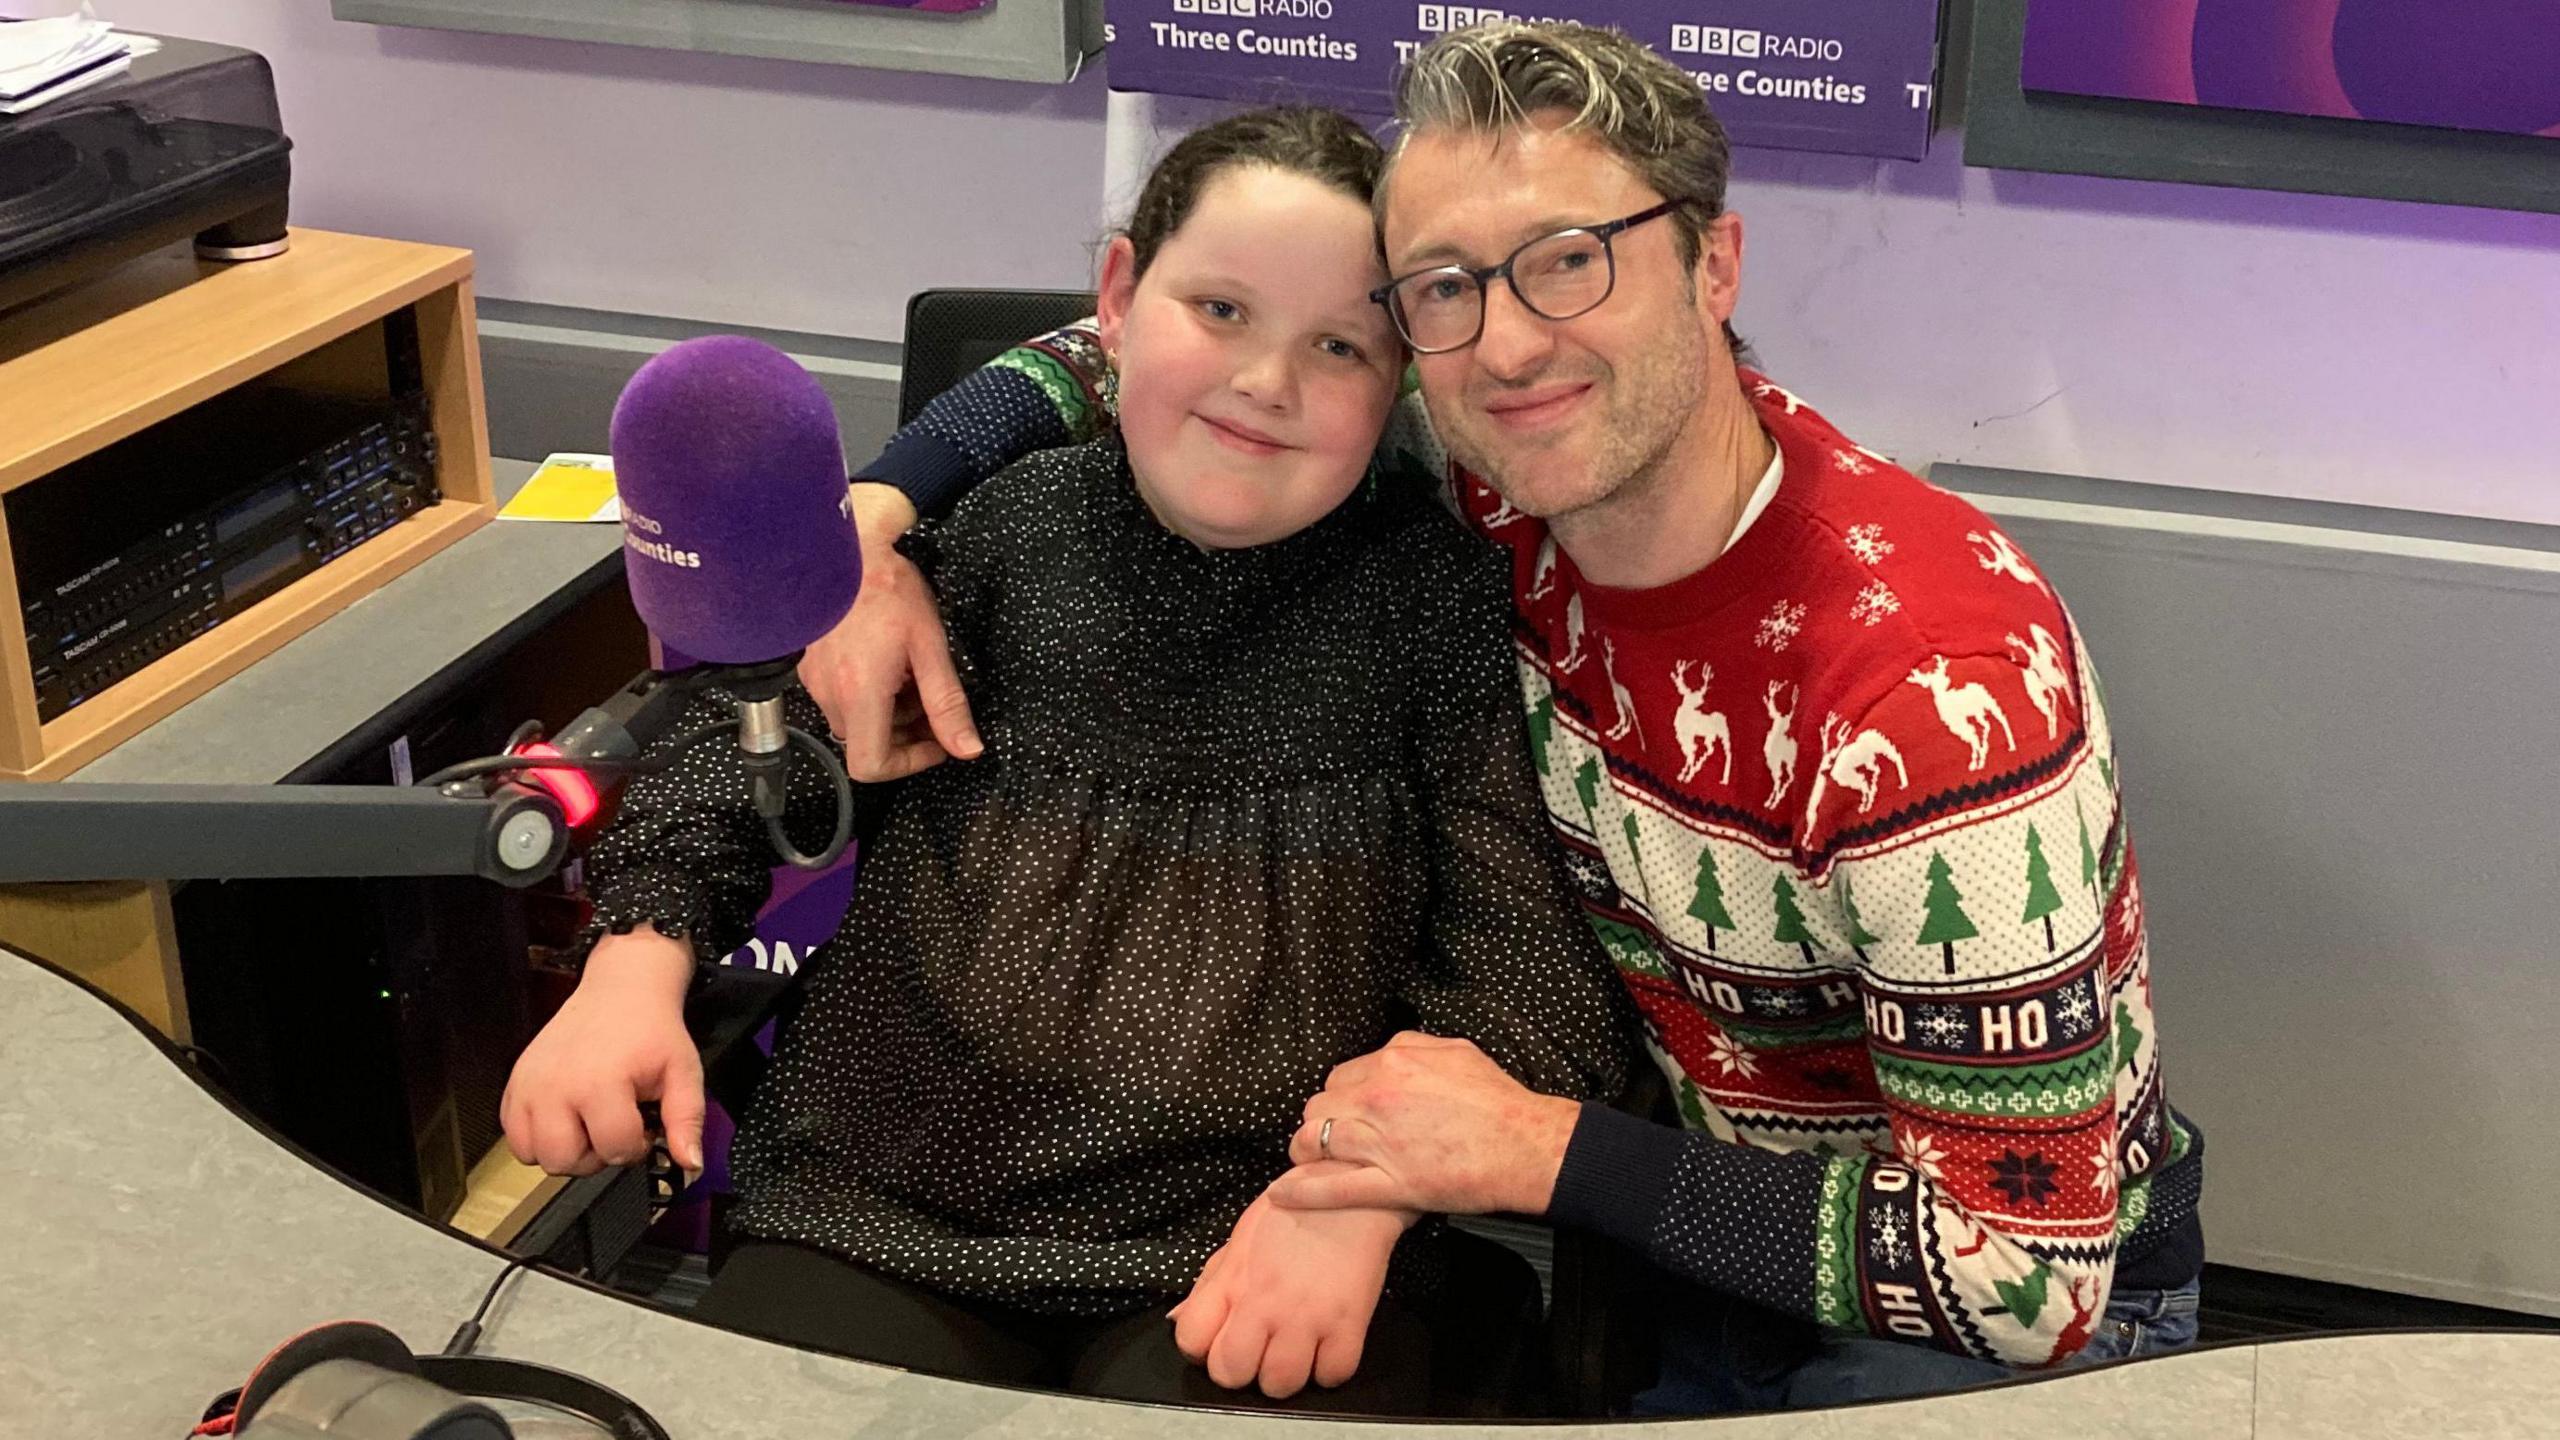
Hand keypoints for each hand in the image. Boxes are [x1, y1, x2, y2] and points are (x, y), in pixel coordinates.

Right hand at [499, 927, 704, 1176]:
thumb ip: (687, 1121)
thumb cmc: (649, 1030)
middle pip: (565, 1162)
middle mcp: (555, 1087)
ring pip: (534, 1156)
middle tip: (614, 1125)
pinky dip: (536, 1137)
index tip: (643, 1124)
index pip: (614, 1151)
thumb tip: (690, 1163)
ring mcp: (529, 1086)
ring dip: (564, 1149)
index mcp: (599, 1083)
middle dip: (596, 1154)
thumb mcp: (683, 1072)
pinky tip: (565, 1116)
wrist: (620, 991)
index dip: (637, 1146)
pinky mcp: (514, 1083)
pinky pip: (513, 1137)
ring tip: (588, 1122)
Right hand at [797, 482, 980, 780]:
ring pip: (854, 722)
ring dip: (887, 712)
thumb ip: (948, 703)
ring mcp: (815, 680)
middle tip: (930, 700)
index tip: (935, 741)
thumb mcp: (930, 646)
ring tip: (909, 673)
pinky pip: (840, 698)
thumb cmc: (888, 588)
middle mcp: (829, 694)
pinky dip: (866, 693)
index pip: (871, 766)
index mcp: (859, 694)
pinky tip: (885, 660)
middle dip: (905, 733)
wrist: (847, 546)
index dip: (908, 764)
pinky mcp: (810, 666)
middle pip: (866, 745)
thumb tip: (968, 747)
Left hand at [1168, 1187, 1411, 1398]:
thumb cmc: (1293, 1209)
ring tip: (1295, 1350)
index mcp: (1234, 1280)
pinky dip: (1329, 1369)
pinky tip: (1326, 1346)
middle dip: (1241, 1369)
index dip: (1203, 1348)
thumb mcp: (1239, 1239)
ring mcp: (1308, 1316)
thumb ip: (1209, 1285)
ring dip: (1285, 1375)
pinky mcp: (1350, 1323)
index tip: (1221, 1339)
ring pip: (1280, 1385)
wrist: (1349, 1182)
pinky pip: (1333, 1376)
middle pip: (1231, 1373)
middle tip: (1259, 1349)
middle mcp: (1266, 1303)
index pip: (1192, 1342)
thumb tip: (1178, 1320)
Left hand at [1272, 1032, 1581, 1216]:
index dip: (1339, 1097)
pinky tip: (1282, 1193)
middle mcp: (1379, 1097)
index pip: (1340, 1077)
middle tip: (1328, 1136)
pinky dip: (1301, 1190)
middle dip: (1320, 1121)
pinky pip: (1331, 1187)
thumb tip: (1395, 1050)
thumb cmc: (1500, 1103)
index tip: (1344, 1110)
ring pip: (1316, 1142)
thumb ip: (1417, 1046)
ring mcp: (1381, 1142)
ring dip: (1305, 1151)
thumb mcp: (1457, 1052)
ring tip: (1306, 1160)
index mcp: (1395, 1062)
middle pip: (1319, 1107)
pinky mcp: (1390, 1184)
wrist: (1527, 1145)